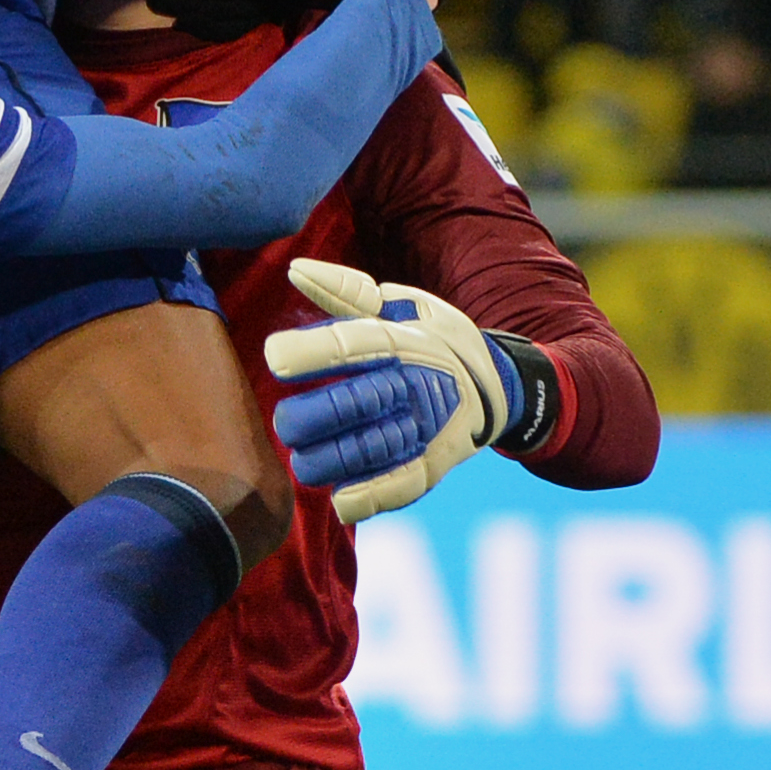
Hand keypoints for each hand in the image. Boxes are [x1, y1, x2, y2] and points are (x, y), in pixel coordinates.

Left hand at [263, 257, 519, 521]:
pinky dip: (371, 496)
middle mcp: (415, 383)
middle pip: (355, 402)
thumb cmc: (434, 341)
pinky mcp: (435, 463)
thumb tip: (295, 269)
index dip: (312, 352)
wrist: (497, 384)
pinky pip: (403, 483)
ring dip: (328, 459)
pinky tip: (340, 499)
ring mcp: (427, 426)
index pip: (353, 344)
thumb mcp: (401, 305)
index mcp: (403, 340)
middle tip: (285, 421)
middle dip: (310, 415)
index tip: (274, 357)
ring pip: (371, 448)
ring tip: (301, 460)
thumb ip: (346, 293)